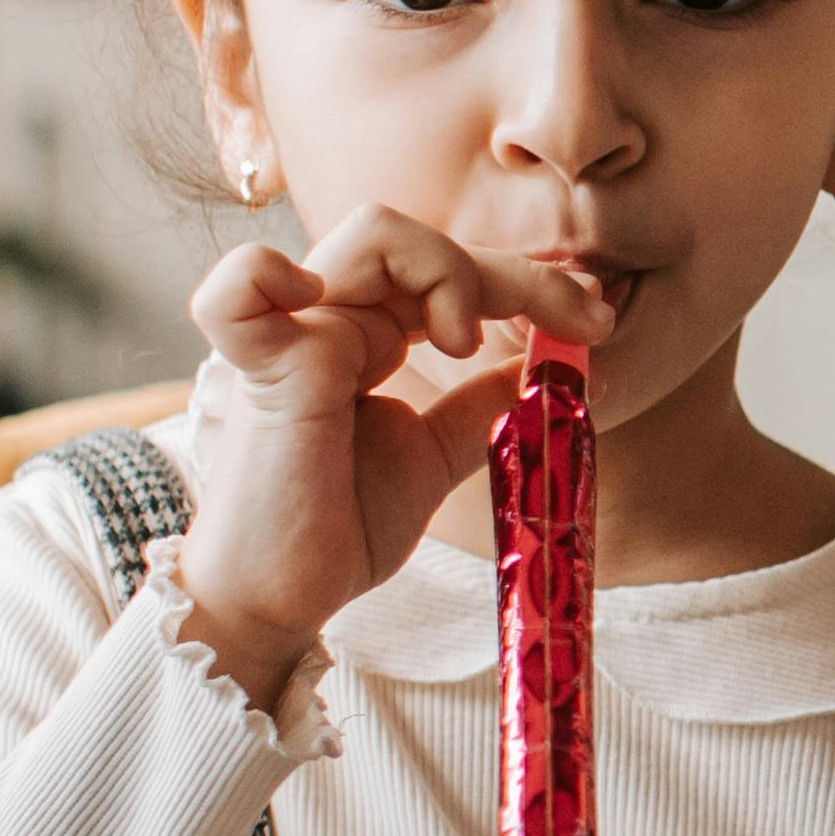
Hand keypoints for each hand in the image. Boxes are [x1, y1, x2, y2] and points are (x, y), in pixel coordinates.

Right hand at [169, 207, 619, 706]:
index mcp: (367, 339)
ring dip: (446, 270)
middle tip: (580, 320)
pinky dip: (271, 274)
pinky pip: (239, 288)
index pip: (452, 275)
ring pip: (372, 233)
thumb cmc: (337, 530)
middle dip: (518, 273)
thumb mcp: (433, 458)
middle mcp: (331, 323)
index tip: (595, 322)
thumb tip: (564, 373)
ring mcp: (295, 338)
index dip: (531, 285)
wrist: (280, 602)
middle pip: (424, 243)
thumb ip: (482, 408)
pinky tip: (327, 305)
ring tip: (462, 343)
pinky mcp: (266, 372)